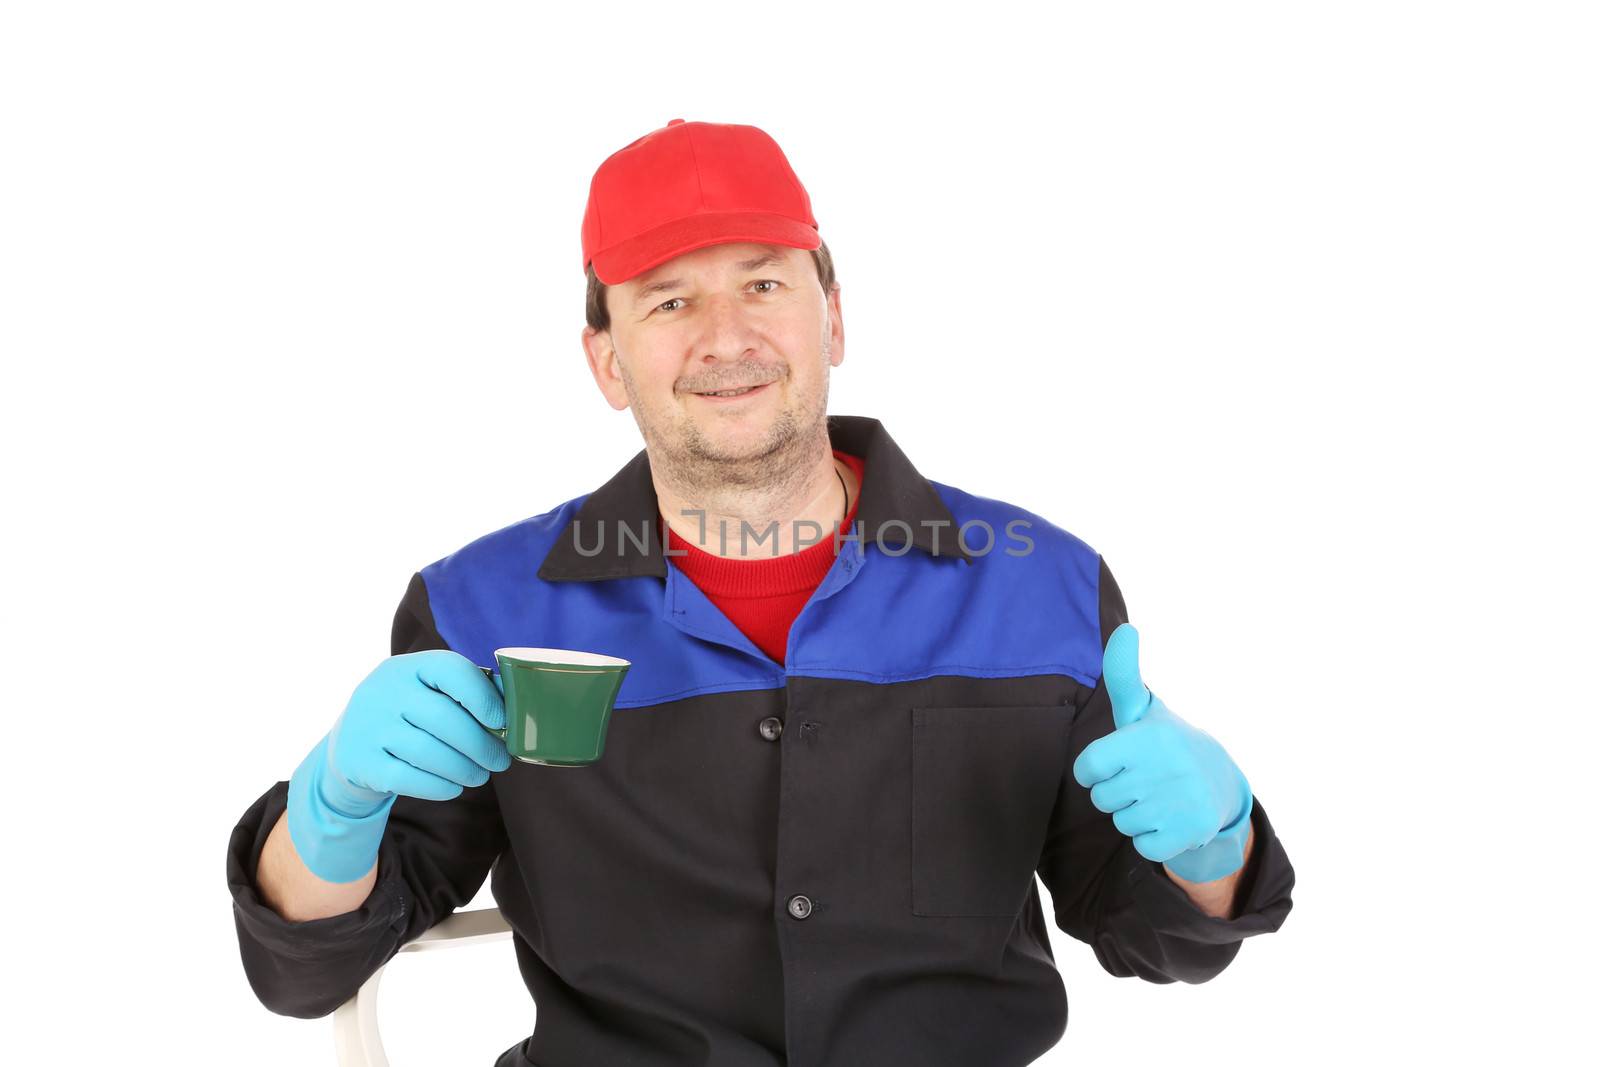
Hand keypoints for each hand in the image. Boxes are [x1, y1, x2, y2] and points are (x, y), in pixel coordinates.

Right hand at [287, 650, 510, 882]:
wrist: (351, 741)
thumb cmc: (410, 713)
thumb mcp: (430, 691)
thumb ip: (471, 691)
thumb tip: (518, 702)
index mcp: (409, 666)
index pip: (452, 670)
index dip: (483, 697)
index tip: (502, 722)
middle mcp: (385, 691)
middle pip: (445, 719)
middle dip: (481, 745)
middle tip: (501, 761)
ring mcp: (369, 726)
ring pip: (429, 753)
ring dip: (464, 769)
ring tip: (480, 776)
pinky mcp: (361, 762)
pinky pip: (410, 779)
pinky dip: (440, 786)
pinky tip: (454, 787)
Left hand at [1072, 624, 1252, 883]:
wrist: (1219, 783)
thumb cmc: (1162, 744)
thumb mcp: (1141, 709)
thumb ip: (1122, 673)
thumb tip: (1124, 629)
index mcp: (1145, 736)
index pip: (1086, 769)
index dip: (1096, 769)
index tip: (1119, 760)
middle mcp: (1164, 767)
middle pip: (1101, 799)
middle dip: (1117, 793)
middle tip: (1145, 779)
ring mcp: (1179, 802)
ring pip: (1121, 823)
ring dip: (1135, 816)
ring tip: (1159, 797)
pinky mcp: (1190, 834)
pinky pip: (1143, 848)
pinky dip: (1152, 840)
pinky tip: (1170, 820)